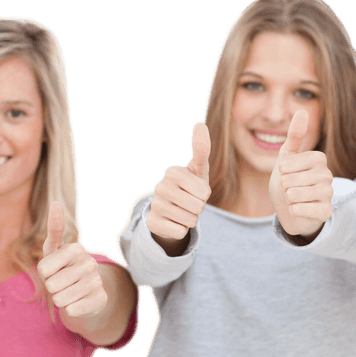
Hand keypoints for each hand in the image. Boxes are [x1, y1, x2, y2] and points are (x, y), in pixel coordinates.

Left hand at [38, 201, 107, 317]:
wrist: (86, 292)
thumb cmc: (63, 268)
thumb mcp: (54, 249)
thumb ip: (54, 228)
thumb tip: (56, 203)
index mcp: (76, 248)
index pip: (43, 269)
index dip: (44, 273)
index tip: (55, 269)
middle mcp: (90, 263)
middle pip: (51, 285)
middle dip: (52, 288)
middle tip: (62, 282)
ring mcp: (97, 281)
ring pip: (60, 299)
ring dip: (60, 299)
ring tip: (69, 291)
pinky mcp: (101, 299)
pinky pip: (71, 311)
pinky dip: (70, 309)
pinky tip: (79, 301)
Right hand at [146, 122, 211, 246]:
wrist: (170, 209)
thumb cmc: (189, 185)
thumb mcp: (198, 169)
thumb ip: (201, 149)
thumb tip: (200, 125)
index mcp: (172, 171)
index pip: (204, 192)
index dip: (204, 194)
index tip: (194, 189)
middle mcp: (160, 186)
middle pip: (198, 207)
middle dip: (198, 208)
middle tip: (188, 202)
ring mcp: (154, 205)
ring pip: (190, 221)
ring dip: (190, 219)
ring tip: (181, 210)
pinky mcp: (151, 223)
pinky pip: (180, 232)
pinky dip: (181, 229)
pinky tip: (173, 221)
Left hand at [269, 110, 332, 236]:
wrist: (289, 209)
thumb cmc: (288, 181)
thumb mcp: (287, 157)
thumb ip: (295, 135)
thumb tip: (302, 111)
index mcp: (318, 158)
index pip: (288, 163)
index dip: (282, 170)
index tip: (287, 173)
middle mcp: (327, 174)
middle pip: (290, 180)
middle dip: (284, 186)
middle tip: (291, 188)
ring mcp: (328, 194)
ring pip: (294, 194)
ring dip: (288, 199)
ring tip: (294, 198)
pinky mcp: (325, 212)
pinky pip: (301, 209)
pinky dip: (293, 210)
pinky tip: (297, 209)